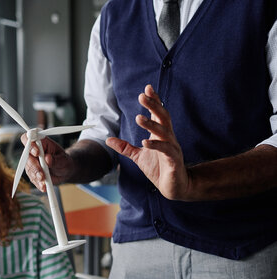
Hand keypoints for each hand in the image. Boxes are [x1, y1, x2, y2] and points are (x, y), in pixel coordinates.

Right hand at [21, 134, 72, 191]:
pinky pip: (32, 178)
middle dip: (34, 166)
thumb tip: (47, 159)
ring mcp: (31, 162)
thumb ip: (56, 160)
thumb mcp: (64, 160)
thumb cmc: (64, 162)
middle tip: (42, 174)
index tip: (37, 153)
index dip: (30, 145)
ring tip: (44, 181)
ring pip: (29, 168)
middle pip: (27, 156)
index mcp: (41, 143)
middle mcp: (33, 152)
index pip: (29, 139)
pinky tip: (43, 186)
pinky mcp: (32, 172)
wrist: (65, 172)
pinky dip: (38, 183)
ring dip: (36, 175)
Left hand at [106, 85, 189, 199]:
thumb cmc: (159, 168)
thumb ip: (125, 147)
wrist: (174, 186)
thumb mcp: (138, 156)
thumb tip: (108, 139)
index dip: (154, 101)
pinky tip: (145, 142)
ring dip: (151, 124)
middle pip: (163, 117)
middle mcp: (168, 138)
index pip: (158, 114)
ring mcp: (172, 148)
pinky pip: (166, 150)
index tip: (147, 88)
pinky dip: (155, 145)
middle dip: (153, 106)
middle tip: (142, 96)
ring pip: (164, 132)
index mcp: (160, 135)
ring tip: (139, 118)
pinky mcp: (174, 160)